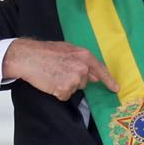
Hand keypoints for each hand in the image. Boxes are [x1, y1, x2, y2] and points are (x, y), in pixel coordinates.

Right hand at [3, 39, 118, 100]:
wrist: (27, 57)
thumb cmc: (45, 51)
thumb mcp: (68, 49)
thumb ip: (83, 61)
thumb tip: (93, 75)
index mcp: (84, 56)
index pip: (101, 70)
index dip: (109, 81)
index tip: (116, 88)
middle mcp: (82, 68)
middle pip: (84, 82)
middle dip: (74, 79)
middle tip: (59, 70)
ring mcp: (73, 79)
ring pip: (74, 89)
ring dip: (65, 85)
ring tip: (53, 75)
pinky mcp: (64, 89)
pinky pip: (64, 95)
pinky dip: (57, 92)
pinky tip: (50, 82)